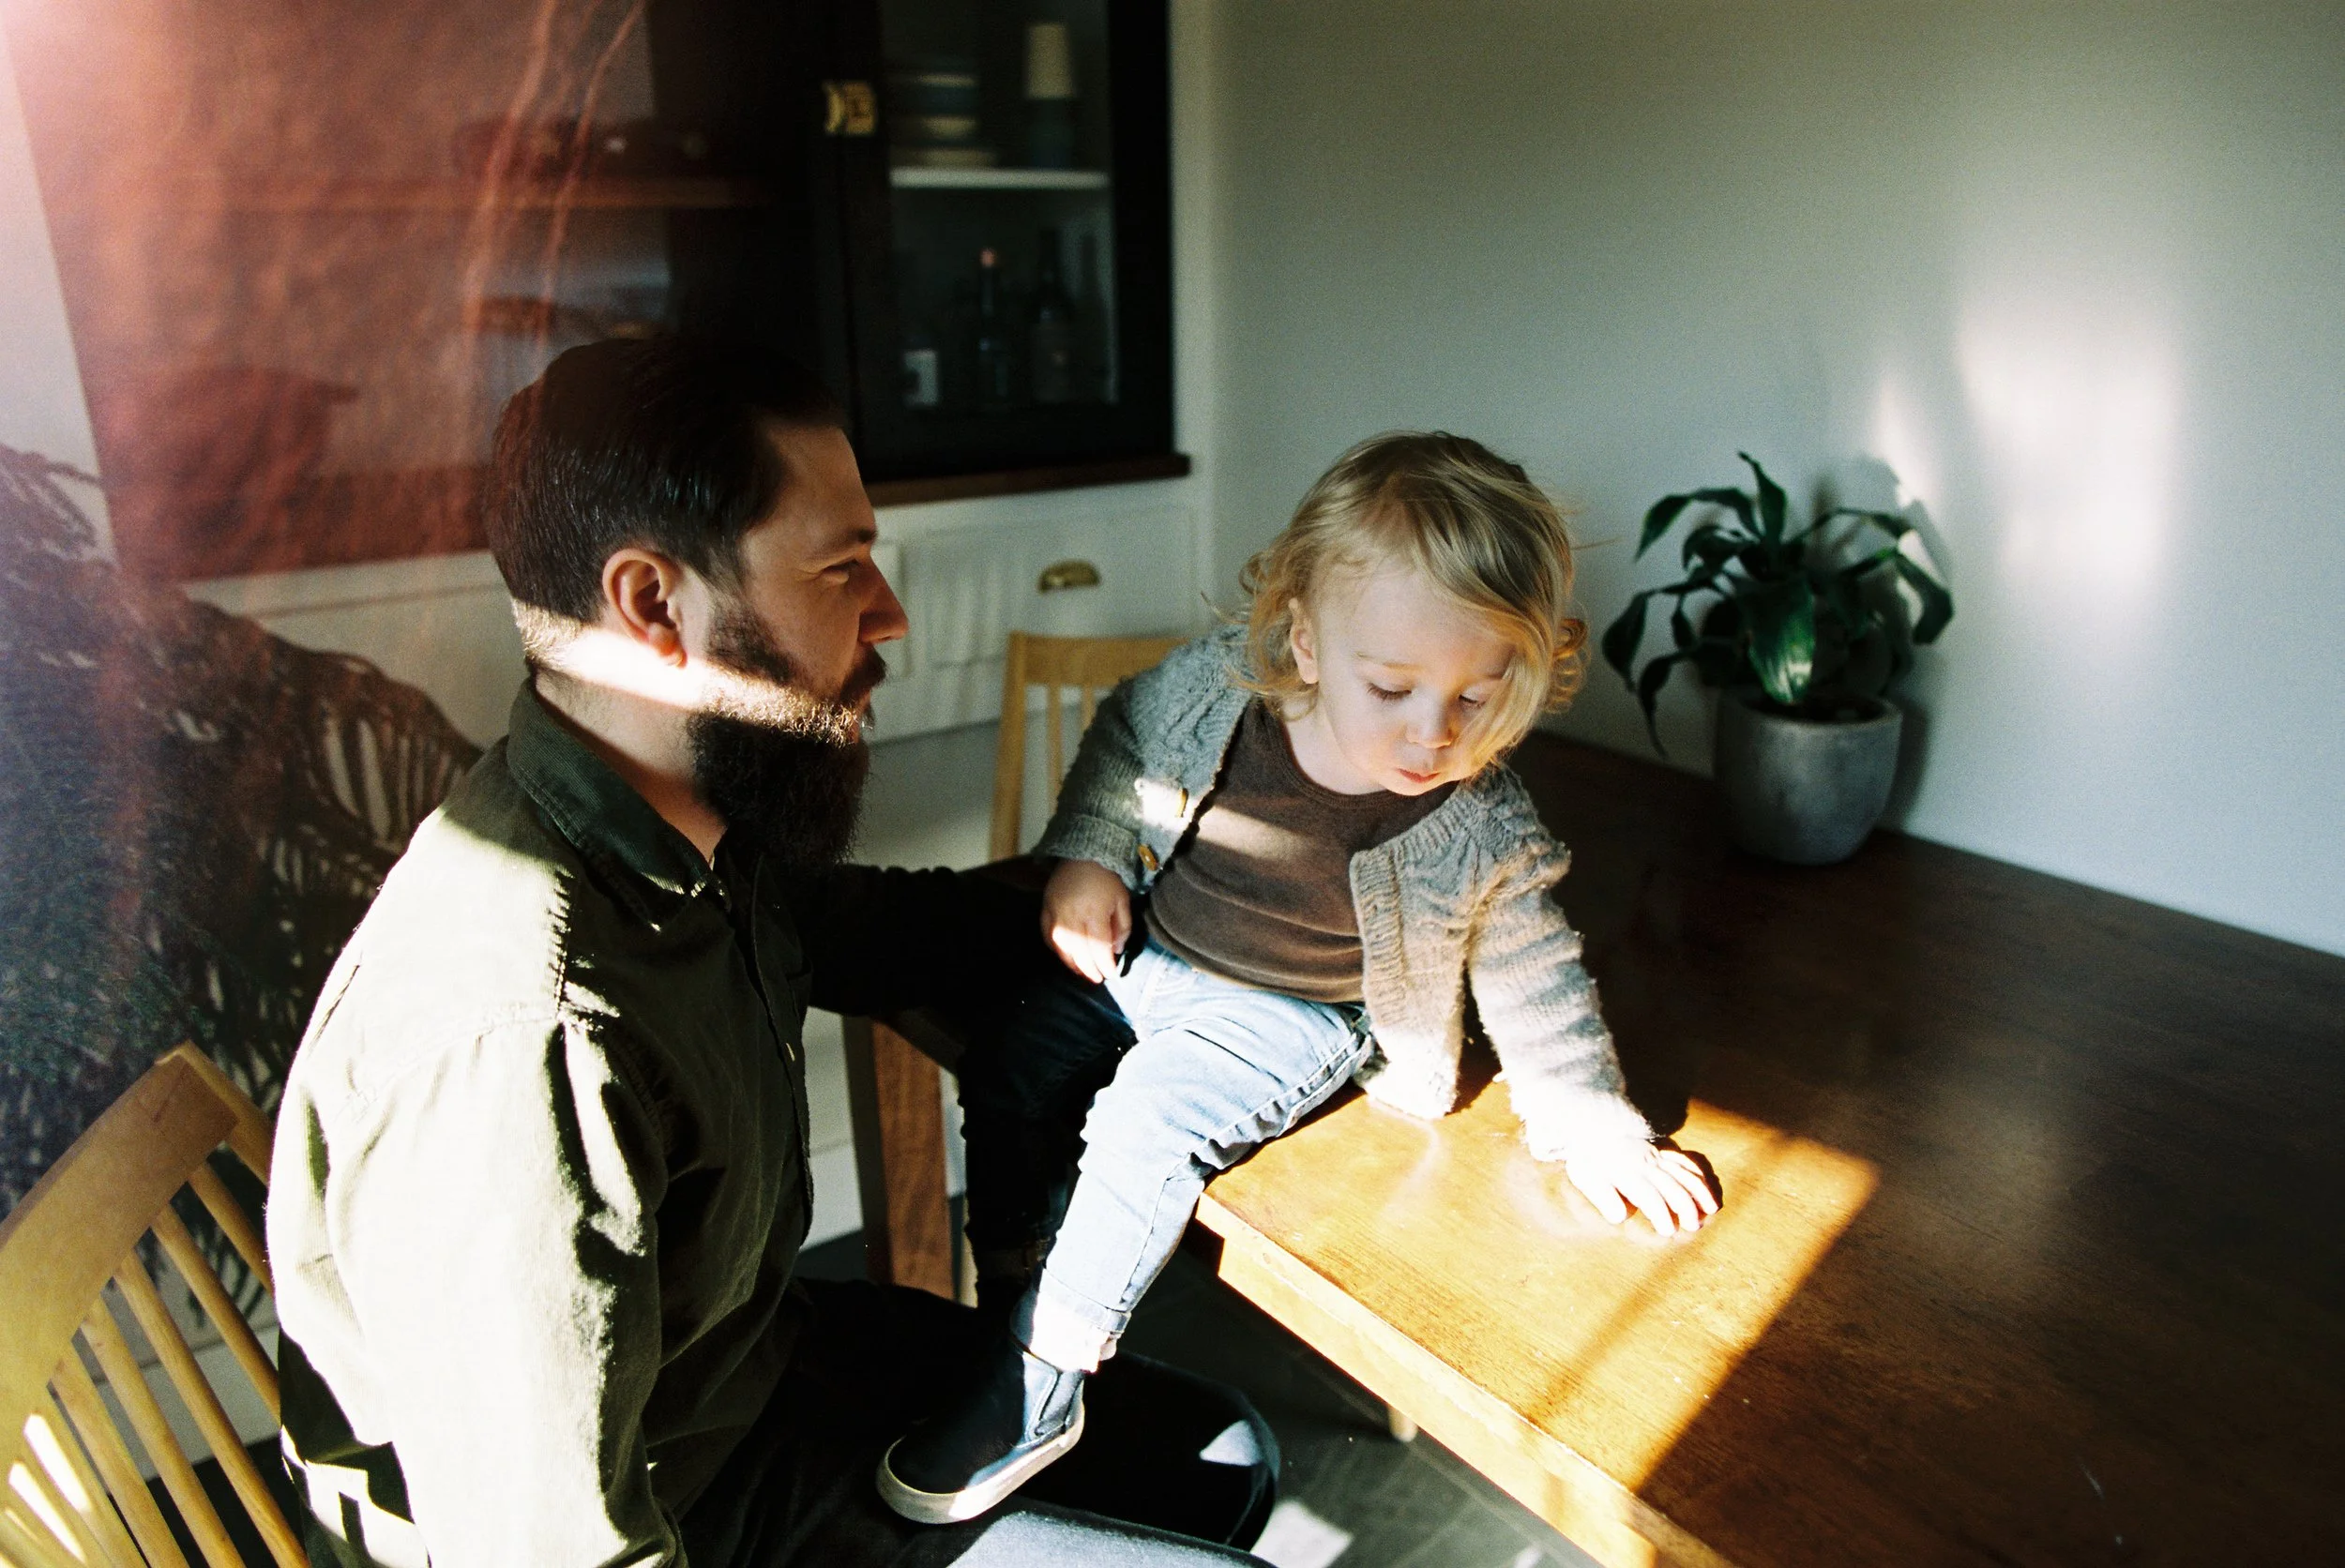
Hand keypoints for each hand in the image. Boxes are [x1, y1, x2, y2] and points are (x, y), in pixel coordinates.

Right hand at [1041, 858, 1131, 983]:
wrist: (1083, 854)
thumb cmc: (1107, 878)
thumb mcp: (1122, 900)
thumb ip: (1122, 927)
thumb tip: (1117, 950)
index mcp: (1094, 914)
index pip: (1099, 949)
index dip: (1106, 965)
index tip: (1112, 974)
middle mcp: (1072, 917)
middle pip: (1080, 953)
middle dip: (1090, 969)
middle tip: (1098, 979)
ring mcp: (1055, 914)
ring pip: (1061, 948)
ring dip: (1072, 964)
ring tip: (1083, 972)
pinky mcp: (1045, 910)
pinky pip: (1048, 936)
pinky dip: (1056, 949)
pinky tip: (1066, 956)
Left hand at [1564, 1139, 1718, 1236]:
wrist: (1589, 1126)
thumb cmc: (1586, 1158)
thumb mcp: (1585, 1177)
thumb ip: (1603, 1197)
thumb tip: (1620, 1216)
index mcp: (1627, 1174)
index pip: (1650, 1197)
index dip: (1661, 1214)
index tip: (1669, 1231)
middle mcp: (1645, 1164)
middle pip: (1673, 1186)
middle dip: (1686, 1207)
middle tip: (1693, 1226)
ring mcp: (1655, 1156)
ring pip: (1683, 1173)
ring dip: (1699, 1191)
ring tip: (1711, 1209)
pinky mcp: (1659, 1150)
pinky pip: (1682, 1159)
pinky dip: (1696, 1172)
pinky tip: (1705, 1185)